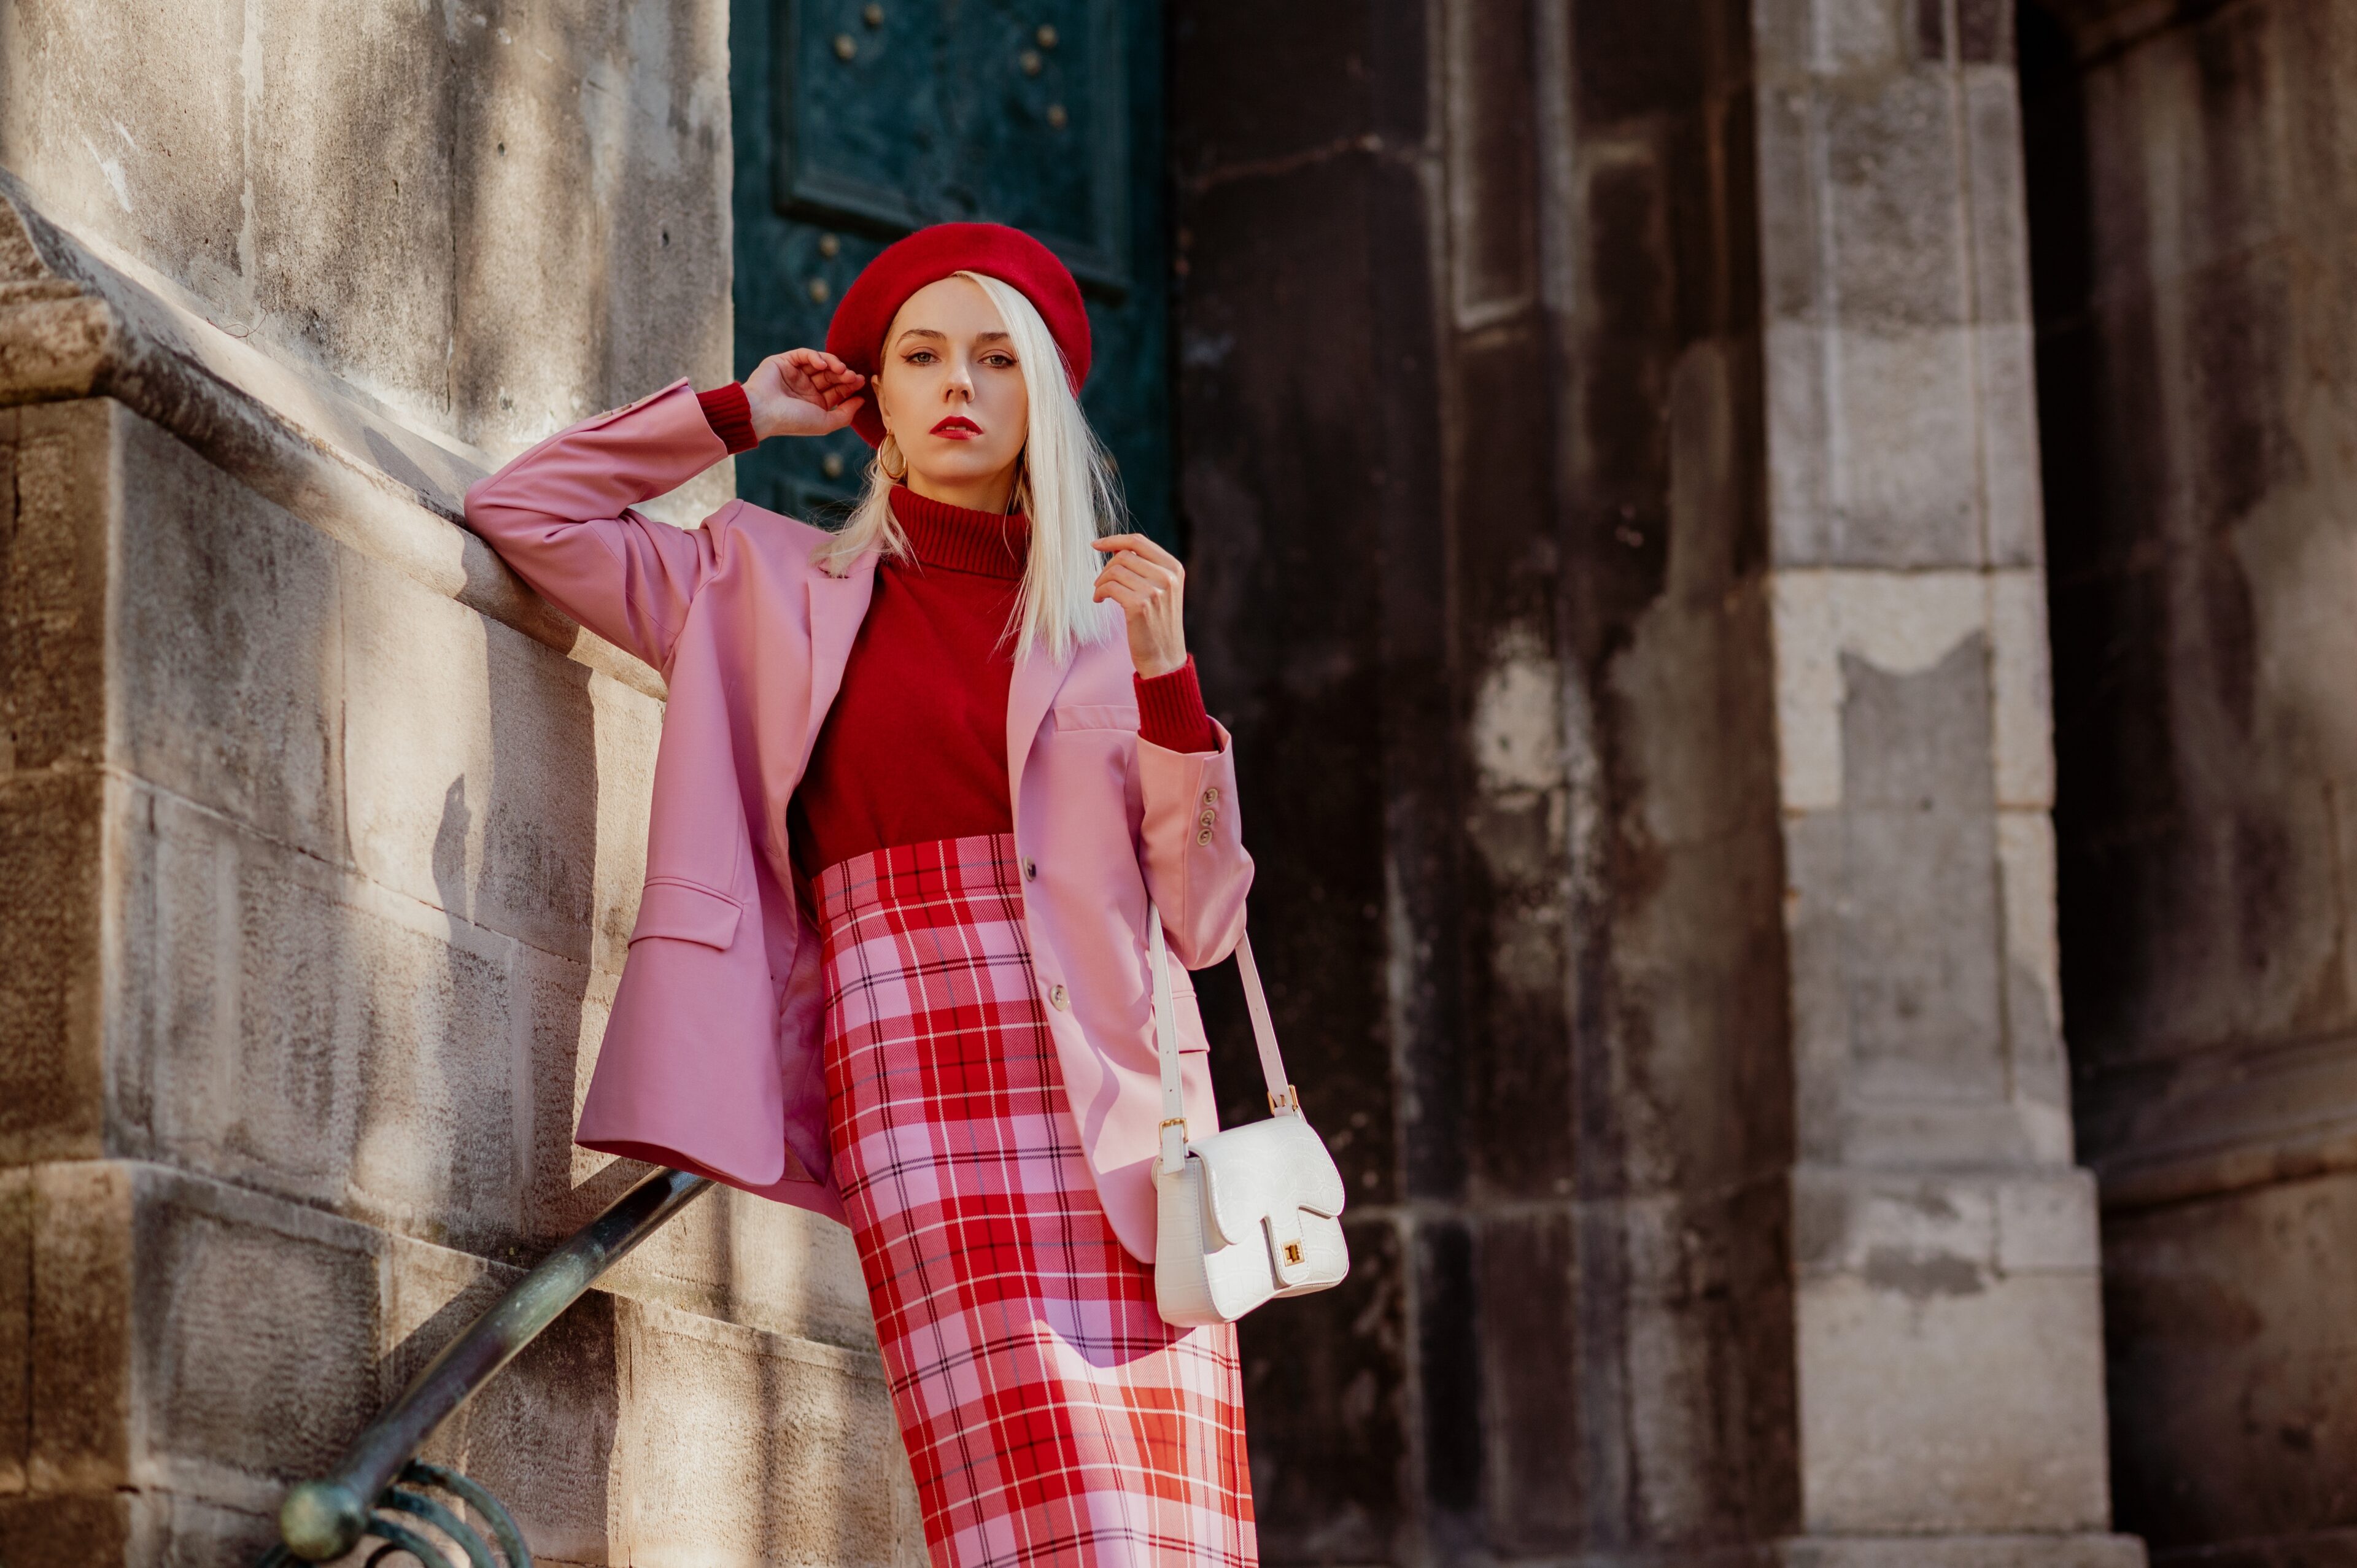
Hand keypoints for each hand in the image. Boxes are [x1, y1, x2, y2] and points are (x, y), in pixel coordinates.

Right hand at [743, 348, 865, 439]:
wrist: (763, 412)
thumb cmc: (792, 421)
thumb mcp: (825, 423)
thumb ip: (845, 414)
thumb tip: (861, 401)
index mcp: (814, 404)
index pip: (837, 390)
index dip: (850, 385)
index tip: (861, 382)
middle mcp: (805, 389)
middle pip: (831, 376)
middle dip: (844, 374)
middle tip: (853, 375)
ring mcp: (795, 374)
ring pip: (820, 363)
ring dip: (833, 364)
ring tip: (841, 369)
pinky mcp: (783, 362)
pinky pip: (803, 354)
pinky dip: (815, 356)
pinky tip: (823, 365)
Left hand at [1090, 534, 1187, 676]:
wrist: (1165, 658)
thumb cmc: (1158, 623)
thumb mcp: (1162, 590)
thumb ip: (1146, 567)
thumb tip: (1117, 548)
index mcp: (1174, 568)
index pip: (1139, 541)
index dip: (1114, 540)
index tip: (1096, 544)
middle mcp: (1167, 577)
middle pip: (1124, 555)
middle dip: (1106, 567)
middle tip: (1101, 583)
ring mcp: (1155, 591)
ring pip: (1115, 570)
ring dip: (1101, 581)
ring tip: (1100, 593)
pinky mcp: (1140, 606)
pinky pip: (1109, 587)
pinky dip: (1099, 592)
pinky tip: (1099, 601)